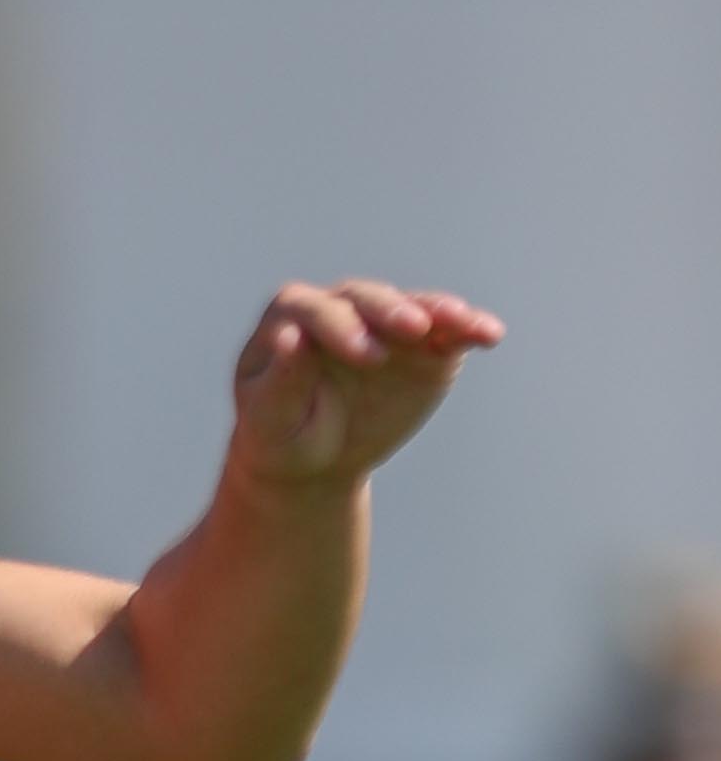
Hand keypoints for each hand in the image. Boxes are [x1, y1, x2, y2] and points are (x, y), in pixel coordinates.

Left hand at [229, 279, 502, 491]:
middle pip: (367, 299)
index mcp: (293, 318)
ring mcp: (385, 324)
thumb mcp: (270, 419)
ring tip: (462, 322)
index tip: (364, 354)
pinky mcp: (423, 343)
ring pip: (412, 306)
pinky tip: (490, 334)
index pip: (315, 310)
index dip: (341, 327)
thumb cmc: (281, 436)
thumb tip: (290, 338)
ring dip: (439, 310)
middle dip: (390, 313)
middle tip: (413, 329)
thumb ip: (280, 380)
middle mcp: (342, 309)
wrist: (314, 461)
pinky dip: (470, 329)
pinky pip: (448, 330)